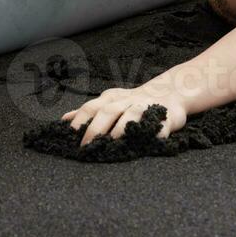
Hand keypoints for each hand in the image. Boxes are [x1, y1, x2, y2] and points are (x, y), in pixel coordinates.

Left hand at [59, 84, 188, 145]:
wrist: (171, 91)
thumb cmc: (134, 101)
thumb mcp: (109, 102)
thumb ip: (88, 111)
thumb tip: (64, 119)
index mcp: (111, 98)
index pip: (91, 107)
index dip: (79, 120)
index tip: (69, 135)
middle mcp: (126, 100)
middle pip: (108, 110)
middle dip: (96, 128)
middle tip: (86, 146)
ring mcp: (146, 107)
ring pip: (132, 114)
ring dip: (121, 128)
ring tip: (113, 141)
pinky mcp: (164, 117)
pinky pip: (159, 125)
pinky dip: (154, 132)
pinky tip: (147, 141)